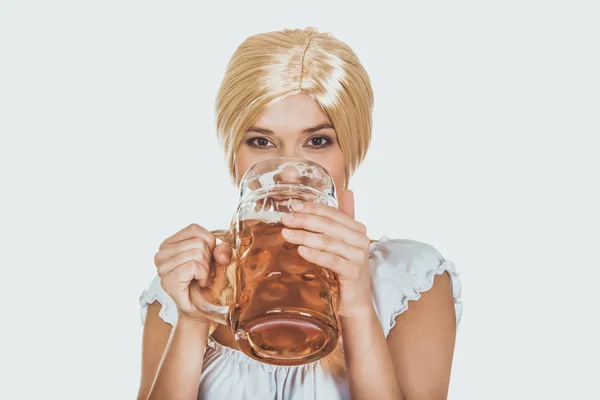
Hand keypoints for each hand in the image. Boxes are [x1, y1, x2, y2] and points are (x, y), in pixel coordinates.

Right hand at [154, 223, 232, 320]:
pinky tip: (200, 284)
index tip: (208, 258)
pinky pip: (193, 266)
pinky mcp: (167, 281)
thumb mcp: (218, 259)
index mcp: (170, 244)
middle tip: (204, 272)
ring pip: (197, 253)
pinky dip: (203, 276)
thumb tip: (220, 254)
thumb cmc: (209, 282)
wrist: (204, 308)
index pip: (194, 229)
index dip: (209, 242)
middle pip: (198, 242)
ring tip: (202, 278)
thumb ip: (222, 248)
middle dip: (209, 258)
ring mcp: (162, 268)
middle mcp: (161, 254)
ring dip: (207, 269)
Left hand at [280, 190, 372, 317]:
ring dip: (304, 236)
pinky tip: (300, 251)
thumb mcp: (343, 241)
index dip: (313, 208)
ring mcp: (358, 256)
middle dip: (304, 220)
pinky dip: (315, 254)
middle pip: (329, 225)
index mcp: (358, 229)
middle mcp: (361, 240)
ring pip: (328, 241)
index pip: (333, 213)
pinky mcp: (353, 272)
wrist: (355, 300)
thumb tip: (347, 190)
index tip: (293, 206)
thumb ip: (343, 217)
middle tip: (285, 219)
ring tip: (286, 234)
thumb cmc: (345, 269)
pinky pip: (331, 260)